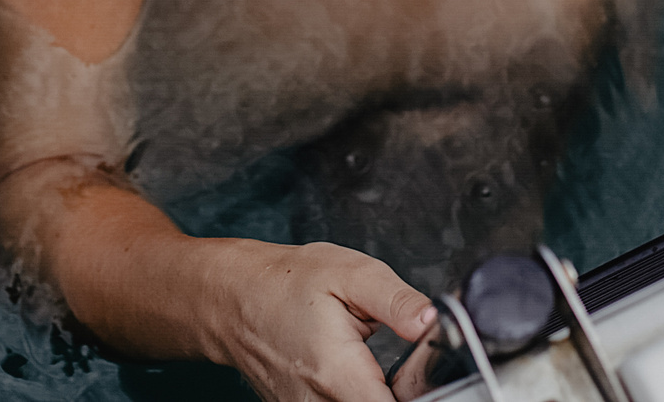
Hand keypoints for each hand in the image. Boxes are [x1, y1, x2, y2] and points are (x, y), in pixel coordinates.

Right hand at [208, 240, 440, 401]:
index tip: (419, 369)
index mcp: (339, 374)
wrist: (231, 298)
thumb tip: (432, 322)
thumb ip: (397, 301)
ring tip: (366, 360)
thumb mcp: (350, 273)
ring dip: (373, 391)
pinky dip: (354, 392)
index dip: (420, 393)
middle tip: (395, 359)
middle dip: (399, 391)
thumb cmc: (283, 283)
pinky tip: (350, 369)